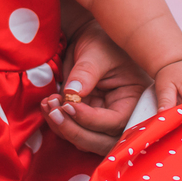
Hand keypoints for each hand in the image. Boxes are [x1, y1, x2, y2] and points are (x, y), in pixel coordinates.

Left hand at [42, 20, 149, 154]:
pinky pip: (73, 130)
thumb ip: (85, 73)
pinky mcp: (87, 119)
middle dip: (75, 131)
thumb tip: (72, 94)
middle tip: (54, 112)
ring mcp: (103, 119)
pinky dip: (58, 123)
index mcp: (134, 100)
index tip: (69, 104)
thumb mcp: (95, 53)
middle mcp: (121, 115)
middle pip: (102, 142)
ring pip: (85, 140)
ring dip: (63, 128)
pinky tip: (47, 105)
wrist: (89, 38)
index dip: (91, 119)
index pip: (115, 122)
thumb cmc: (100, 41)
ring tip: (48, 104)